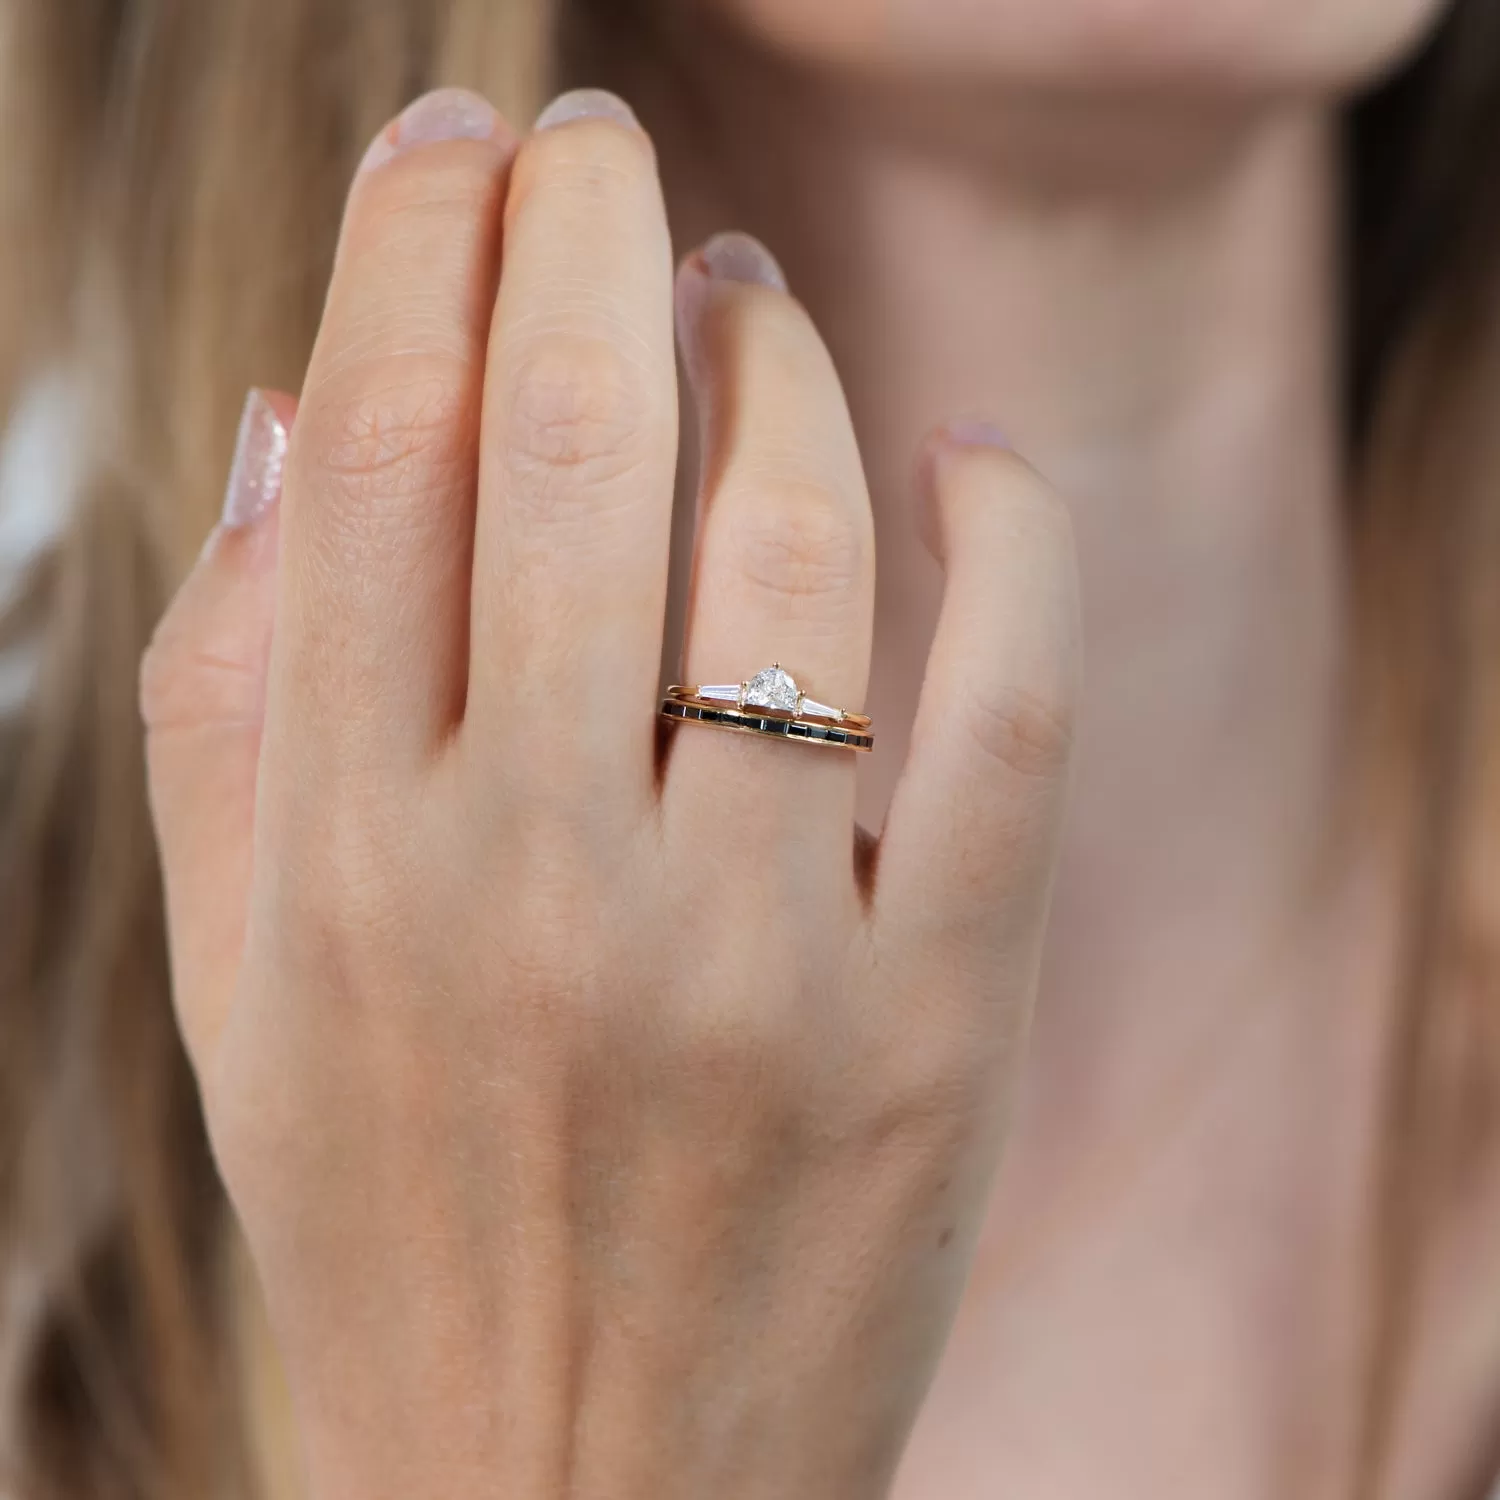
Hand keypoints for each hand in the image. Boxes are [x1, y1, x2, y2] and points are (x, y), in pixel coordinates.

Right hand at [142, 86, 1078, 1499]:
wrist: (575, 1495)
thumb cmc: (400, 1211)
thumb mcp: (243, 982)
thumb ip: (236, 696)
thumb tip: (302, 416)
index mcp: (340, 863)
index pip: (386, 456)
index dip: (420, 249)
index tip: (458, 142)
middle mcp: (536, 888)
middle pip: (579, 447)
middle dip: (594, 229)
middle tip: (609, 145)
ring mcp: (754, 960)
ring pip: (797, 541)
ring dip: (782, 364)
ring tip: (752, 299)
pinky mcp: (939, 1022)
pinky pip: (1011, 700)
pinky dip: (1011, 530)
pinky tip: (972, 460)